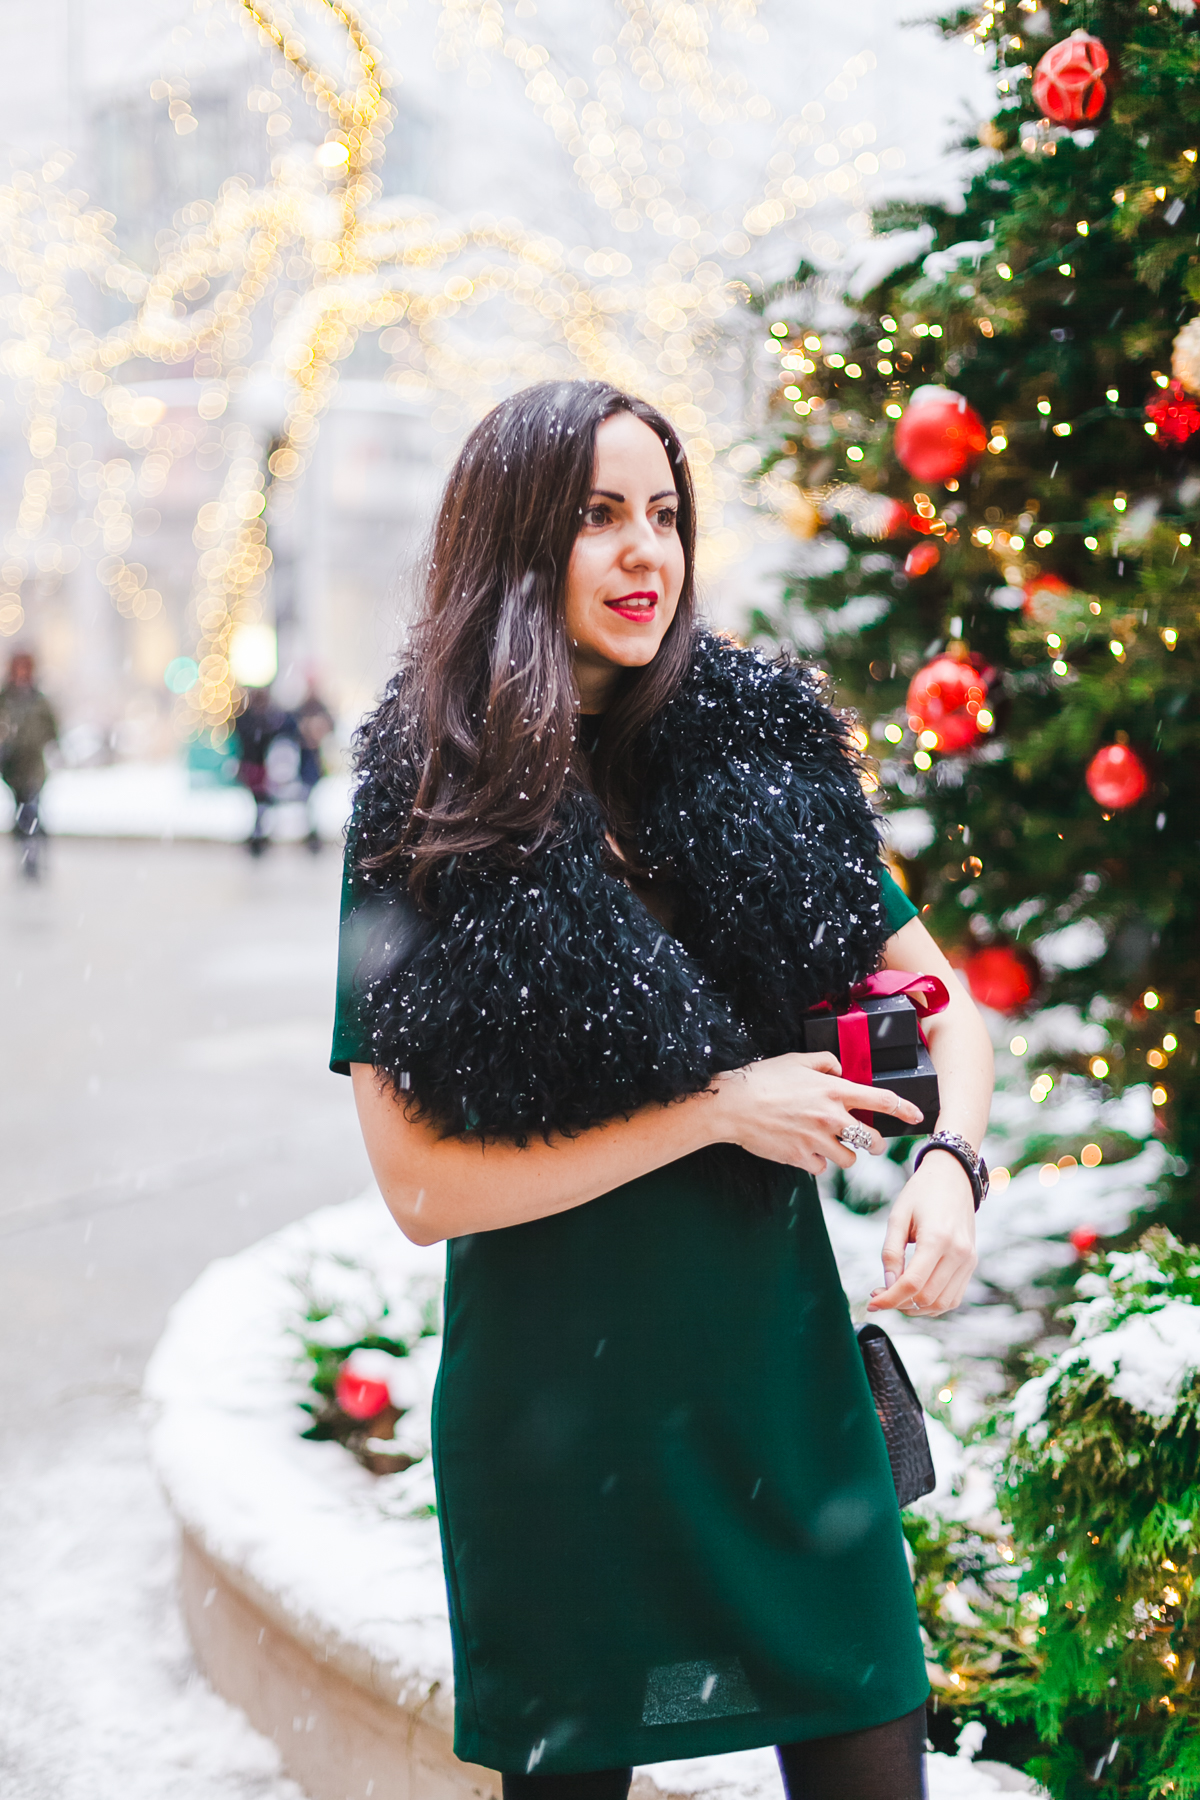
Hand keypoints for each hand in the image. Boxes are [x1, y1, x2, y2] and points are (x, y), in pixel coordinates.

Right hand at [714, 1052, 923, 1173]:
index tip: (916, 1116)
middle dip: (875, 1143)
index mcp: (834, 1091)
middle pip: (873, 1141)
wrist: (732, 1106)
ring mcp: (817, 1140)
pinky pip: (821, 1168)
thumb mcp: (797, 1060)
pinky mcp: (801, 1158)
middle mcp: (831, 1117)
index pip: (881, 1100)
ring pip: (850, 1160)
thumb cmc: (763, 1079)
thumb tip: (840, 1069)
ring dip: (844, 1155)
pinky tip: (803, 1150)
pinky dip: (816, 1162)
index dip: (904, 1109)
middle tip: (866, 1141)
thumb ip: (826, 1063)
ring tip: (827, 1144)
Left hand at [867, 1149, 977, 1317]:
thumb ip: (891, 1252)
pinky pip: (953, 1297)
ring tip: (896, 1296)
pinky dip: (933, 1303)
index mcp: (938, 1238)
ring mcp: (969, 1260)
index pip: (912, 1283)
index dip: (889, 1299)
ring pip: (942, 1304)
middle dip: (899, 1304)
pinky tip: (914, 1294)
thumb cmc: (922, 1193)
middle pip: (926, 1297)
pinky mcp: (971, 1264)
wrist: (953, 1177)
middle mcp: (959, 1253)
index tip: (872, 1303)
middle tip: (879, 1295)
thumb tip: (887, 1286)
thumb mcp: (898, 1217)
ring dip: (916, 1308)